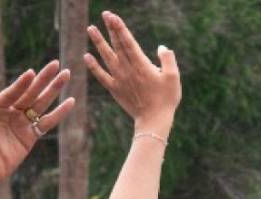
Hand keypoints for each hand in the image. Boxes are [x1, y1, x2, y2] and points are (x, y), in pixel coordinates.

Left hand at [0, 62, 75, 194]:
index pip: (12, 93)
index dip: (22, 84)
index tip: (32, 73)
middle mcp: (10, 111)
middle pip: (31, 93)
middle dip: (44, 79)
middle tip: (56, 64)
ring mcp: (22, 123)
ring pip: (41, 104)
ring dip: (54, 90)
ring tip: (66, 76)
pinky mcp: (30, 137)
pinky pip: (47, 123)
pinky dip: (58, 113)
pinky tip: (69, 102)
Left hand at [85, 11, 180, 136]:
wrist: (154, 121)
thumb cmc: (166, 100)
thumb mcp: (173, 78)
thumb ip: (168, 60)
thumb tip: (161, 48)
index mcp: (141, 65)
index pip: (128, 41)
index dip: (119, 27)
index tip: (112, 16)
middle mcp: (127, 70)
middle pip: (117, 45)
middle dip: (110, 29)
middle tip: (104, 14)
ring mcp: (119, 79)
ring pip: (107, 57)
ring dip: (98, 42)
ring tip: (91, 28)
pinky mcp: (115, 89)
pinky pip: (101, 76)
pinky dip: (94, 67)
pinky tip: (86, 56)